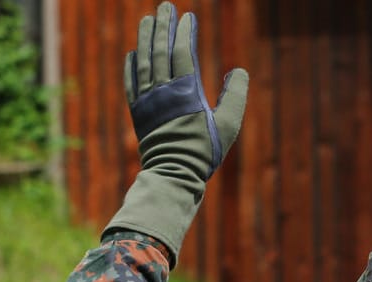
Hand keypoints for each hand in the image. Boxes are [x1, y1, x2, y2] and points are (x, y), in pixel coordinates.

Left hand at [103, 2, 248, 262]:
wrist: (174, 174)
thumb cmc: (205, 151)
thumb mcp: (228, 125)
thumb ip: (235, 97)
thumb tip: (240, 72)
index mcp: (186, 92)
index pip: (182, 53)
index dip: (185, 32)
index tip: (189, 16)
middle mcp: (163, 91)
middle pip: (160, 50)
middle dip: (163, 25)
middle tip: (165, 6)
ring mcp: (147, 99)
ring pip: (143, 61)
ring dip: (145, 37)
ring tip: (147, 19)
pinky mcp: (137, 110)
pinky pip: (131, 81)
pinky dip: (131, 64)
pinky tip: (133, 52)